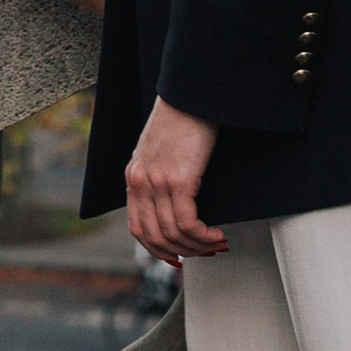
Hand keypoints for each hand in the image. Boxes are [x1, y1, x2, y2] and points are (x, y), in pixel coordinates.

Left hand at [126, 100, 225, 261]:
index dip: (158, 249)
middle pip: (153, 237)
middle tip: (204, 252)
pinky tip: (216, 234)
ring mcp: (156, 182)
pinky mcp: (177, 180)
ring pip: (172, 233)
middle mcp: (140, 182)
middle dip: (181, 252)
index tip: (178, 256)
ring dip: (197, 246)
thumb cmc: (183, 118)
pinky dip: (203, 235)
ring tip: (216, 243)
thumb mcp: (161, 150)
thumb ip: (160, 175)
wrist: (191, 94)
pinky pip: (187, 223)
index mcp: (134, 176)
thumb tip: (176, 203)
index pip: (137, 228)